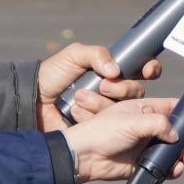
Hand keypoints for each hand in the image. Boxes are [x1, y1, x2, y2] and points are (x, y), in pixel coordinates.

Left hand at [36, 43, 161, 129]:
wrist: (33, 101)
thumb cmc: (53, 75)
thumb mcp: (74, 55)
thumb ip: (97, 54)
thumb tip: (115, 70)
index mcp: (112, 72)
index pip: (140, 69)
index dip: (150, 69)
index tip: (148, 71)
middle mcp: (114, 92)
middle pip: (137, 91)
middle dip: (124, 88)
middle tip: (104, 86)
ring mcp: (108, 112)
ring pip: (124, 110)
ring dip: (102, 103)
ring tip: (79, 99)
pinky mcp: (100, 129)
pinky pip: (108, 126)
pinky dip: (94, 117)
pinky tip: (77, 113)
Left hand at [62, 97, 183, 182]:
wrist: (84, 156)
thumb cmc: (103, 131)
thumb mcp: (132, 120)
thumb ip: (158, 124)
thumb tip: (176, 135)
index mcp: (143, 110)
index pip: (171, 108)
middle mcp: (146, 127)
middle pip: (176, 131)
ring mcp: (145, 146)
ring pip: (172, 150)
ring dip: (183, 153)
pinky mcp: (142, 164)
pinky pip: (162, 166)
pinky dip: (172, 168)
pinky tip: (176, 169)